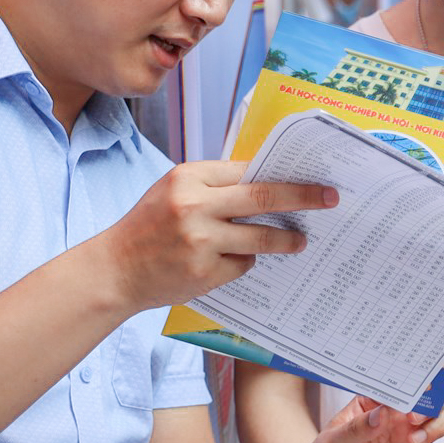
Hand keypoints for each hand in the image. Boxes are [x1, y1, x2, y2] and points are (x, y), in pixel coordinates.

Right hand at [93, 160, 337, 311]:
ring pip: (261, 237)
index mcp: (187, 177)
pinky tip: (229, 262)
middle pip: (263, 197)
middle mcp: (194, 206)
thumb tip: (267, 180)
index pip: (247, 170)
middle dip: (303, 197)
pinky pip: (243, 264)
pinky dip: (244, 262)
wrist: (114, 270)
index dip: (281, 174)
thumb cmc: (148, 227)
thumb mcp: (173, 192)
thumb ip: (214, 186)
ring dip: (287, 240)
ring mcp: (200, 241)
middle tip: (330, 199)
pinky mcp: (204, 272)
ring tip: (301, 241)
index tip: (310, 176)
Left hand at [282, 399, 443, 442]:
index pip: (401, 386)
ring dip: (440, 425)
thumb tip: (382, 412)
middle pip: (432, 399)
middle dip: (433, 402)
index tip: (415, 388)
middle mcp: (398, 421)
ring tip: (416, 441)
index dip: (413, 382)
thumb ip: (357, 429)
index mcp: (375, 406)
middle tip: (414, 418)